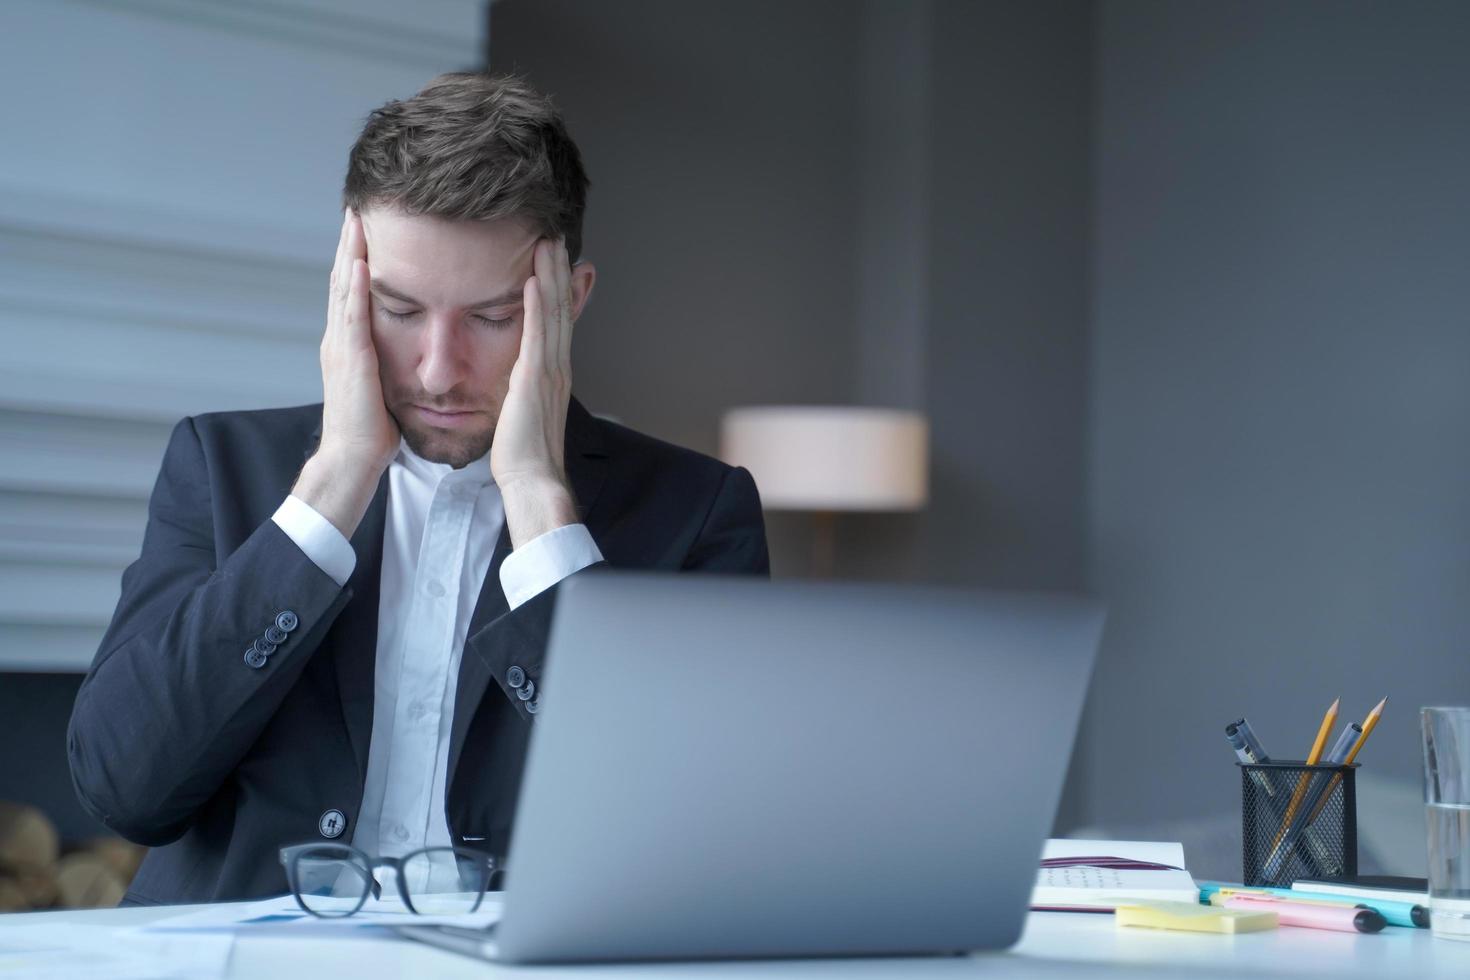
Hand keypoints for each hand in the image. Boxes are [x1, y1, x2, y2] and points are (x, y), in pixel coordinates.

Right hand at [291, 210, 399, 536]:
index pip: (352, 293)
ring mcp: (341, 349)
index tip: (365, 230)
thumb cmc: (371, 433)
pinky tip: (362, 264)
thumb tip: (404, 350)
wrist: (352, 462)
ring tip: (355, 222)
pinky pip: (352, 318)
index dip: (356, 260)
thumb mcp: (381, 387)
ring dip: (350, 254)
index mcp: (349, 346)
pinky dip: (356, 289)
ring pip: (344, 291)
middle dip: (349, 246)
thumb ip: (386, 363)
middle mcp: (339, 341)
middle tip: (355, 211)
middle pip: (343, 282)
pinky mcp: (352, 362)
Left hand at [493, 238, 580, 546]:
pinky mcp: (535, 379)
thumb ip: (519, 387)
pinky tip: (533, 279)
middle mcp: (557, 366)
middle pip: (561, 307)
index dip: (556, 285)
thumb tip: (512, 376)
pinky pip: (537, 334)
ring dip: (551, 275)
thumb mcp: (520, 410)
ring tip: (547, 242)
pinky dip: (537, 304)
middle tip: (556, 235)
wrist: (532, 480)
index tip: (552, 257)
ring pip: (554, 313)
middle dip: (559, 269)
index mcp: (552, 372)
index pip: (557, 319)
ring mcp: (549, 371)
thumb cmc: (522, 454)